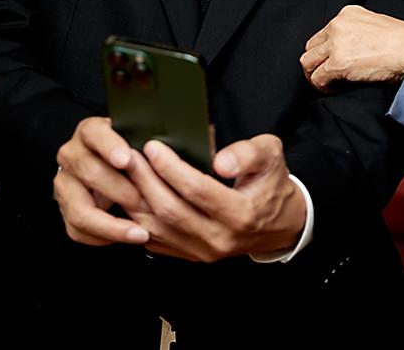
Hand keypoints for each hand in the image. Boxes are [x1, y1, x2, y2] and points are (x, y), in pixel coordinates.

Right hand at [53, 116, 151, 246]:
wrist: (107, 165)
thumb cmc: (131, 152)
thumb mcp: (138, 140)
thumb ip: (148, 144)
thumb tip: (169, 153)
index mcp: (90, 131)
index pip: (94, 133)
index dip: (110, 146)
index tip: (127, 160)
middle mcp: (72, 154)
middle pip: (89, 172)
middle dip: (121, 191)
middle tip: (146, 203)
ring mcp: (65, 183)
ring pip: (80, 210)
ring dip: (112, 224)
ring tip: (139, 231)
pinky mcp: (65, 208)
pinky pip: (79, 230)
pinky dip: (104, 237)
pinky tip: (127, 236)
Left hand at [124, 134, 305, 262]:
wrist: (279, 224)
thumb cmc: (271, 183)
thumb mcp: (271, 156)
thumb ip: (248, 153)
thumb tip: (220, 161)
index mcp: (241, 214)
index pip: (197, 190)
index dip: (171, 168)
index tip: (153, 146)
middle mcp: (220, 239)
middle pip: (170, 210)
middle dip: (145, 180)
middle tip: (129, 155)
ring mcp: (203, 252)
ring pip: (158, 229)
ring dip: (136, 199)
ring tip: (125, 172)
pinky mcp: (191, 256)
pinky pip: (156, 241)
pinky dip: (138, 219)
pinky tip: (131, 196)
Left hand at [300, 4, 403, 89]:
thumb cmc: (403, 42)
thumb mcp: (375, 25)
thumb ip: (357, 33)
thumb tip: (349, 51)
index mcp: (347, 14)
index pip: (323, 33)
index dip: (325, 51)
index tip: (331, 61)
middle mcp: (337, 25)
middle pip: (311, 47)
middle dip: (316, 62)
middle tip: (324, 75)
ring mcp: (336, 44)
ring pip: (308, 62)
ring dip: (315, 75)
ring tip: (326, 83)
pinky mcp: (338, 63)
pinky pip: (318, 78)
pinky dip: (322, 87)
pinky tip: (333, 89)